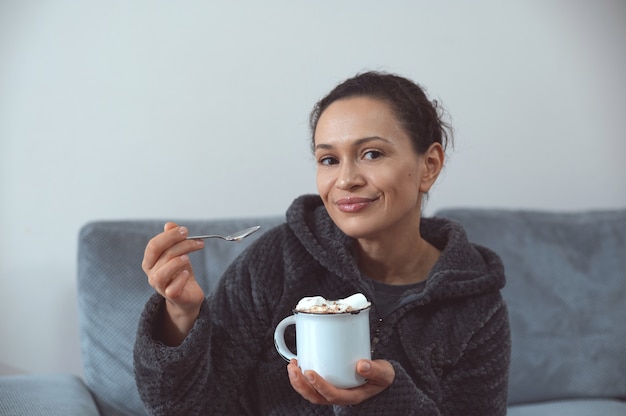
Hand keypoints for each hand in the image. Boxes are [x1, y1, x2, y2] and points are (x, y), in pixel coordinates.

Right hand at [142, 222, 205, 343]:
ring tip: (188, 258)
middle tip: (195, 239)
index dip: (169, 236)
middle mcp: (152, 274)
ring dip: (177, 262)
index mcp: (151, 261)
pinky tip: (187, 274)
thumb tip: (169, 225)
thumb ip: (173, 240)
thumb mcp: (178, 254)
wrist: (187, 297)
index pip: (154, 245)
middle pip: (160, 255)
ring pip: (162, 273)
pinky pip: (172, 288)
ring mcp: (160, 287)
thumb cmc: (181, 274)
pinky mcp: (172, 296)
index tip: (185, 230)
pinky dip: (181, 278)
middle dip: (178, 243)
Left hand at [287, 359, 394, 405]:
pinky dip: (301, 376)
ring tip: (292, 366)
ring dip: (297, 381)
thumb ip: (375, 370)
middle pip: (315, 397)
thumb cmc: (380, 376)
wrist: (381, 377)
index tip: (309, 372)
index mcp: (351, 396)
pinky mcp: (327, 384)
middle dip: (301, 384)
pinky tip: (298, 363)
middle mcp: (339, 396)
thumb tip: (361, 365)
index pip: (332, 395)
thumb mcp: (384, 373)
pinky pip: (311, 385)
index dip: (319, 385)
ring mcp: (331, 391)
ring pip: (310, 393)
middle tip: (294, 368)